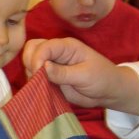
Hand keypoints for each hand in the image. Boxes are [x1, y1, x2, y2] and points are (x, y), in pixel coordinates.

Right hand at [23, 37, 138, 113]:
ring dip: (30, 75)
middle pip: (32, 49)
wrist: (108, 92)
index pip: (43, 47)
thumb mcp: (85, 76)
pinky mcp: (50, 78)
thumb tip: (43, 68)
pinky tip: (39, 90)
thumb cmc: (102, 78)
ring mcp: (52, 65)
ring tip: (40, 87)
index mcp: (66, 46)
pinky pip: (35, 78)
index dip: (37, 59)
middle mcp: (56, 53)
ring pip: (30, 63)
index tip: (38, 75)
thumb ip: (63, 73)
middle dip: (30, 63)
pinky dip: (33, 83)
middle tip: (36, 80)